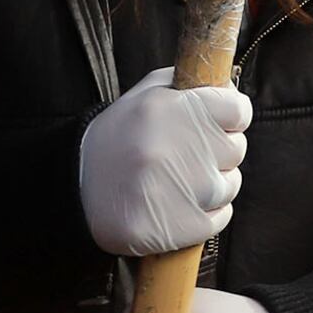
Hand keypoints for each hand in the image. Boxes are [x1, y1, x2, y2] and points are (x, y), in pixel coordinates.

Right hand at [79, 66, 251, 257]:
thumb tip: (231, 88)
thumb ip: (192, 84)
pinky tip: (178, 204)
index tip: (218, 123)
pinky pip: (220, 218)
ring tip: (178, 180)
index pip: (239, 111)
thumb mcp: (148, 93)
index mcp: (172, 109)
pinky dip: (207, 212)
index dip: (231, 117)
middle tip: (187, 154)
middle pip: (236, 149)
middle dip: (219, 150)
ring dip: (213, 183)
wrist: (73, 188)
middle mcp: (178, 149)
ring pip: (230, 185)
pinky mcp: (176, 228)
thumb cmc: (118, 136)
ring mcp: (180, 192)